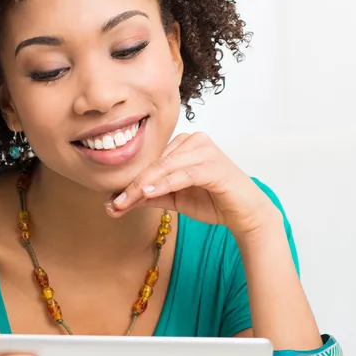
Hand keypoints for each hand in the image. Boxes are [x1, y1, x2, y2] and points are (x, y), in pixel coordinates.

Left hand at [107, 132, 278, 236]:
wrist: (244, 214)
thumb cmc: (211, 201)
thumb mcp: (172, 199)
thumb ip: (147, 197)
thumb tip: (114, 203)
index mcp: (182, 144)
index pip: (150, 162)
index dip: (130, 182)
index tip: (111, 202)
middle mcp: (193, 141)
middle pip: (155, 164)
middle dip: (132, 185)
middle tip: (114, 204)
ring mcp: (205, 151)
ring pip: (166, 167)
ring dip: (144, 186)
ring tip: (125, 200)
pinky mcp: (214, 165)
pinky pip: (184, 174)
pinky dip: (165, 184)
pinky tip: (149, 192)